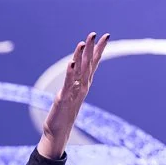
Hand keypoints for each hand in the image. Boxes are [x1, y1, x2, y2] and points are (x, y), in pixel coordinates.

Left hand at [37, 32, 108, 159]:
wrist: (59, 131)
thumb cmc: (65, 112)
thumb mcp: (72, 93)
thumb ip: (76, 81)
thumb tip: (78, 68)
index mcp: (85, 83)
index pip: (94, 63)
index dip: (100, 49)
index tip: (106, 36)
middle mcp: (82, 86)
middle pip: (88, 64)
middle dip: (92, 48)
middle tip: (95, 33)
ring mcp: (74, 92)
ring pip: (79, 71)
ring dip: (81, 57)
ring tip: (82, 43)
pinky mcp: (64, 97)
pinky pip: (68, 83)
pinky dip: (70, 72)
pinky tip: (71, 62)